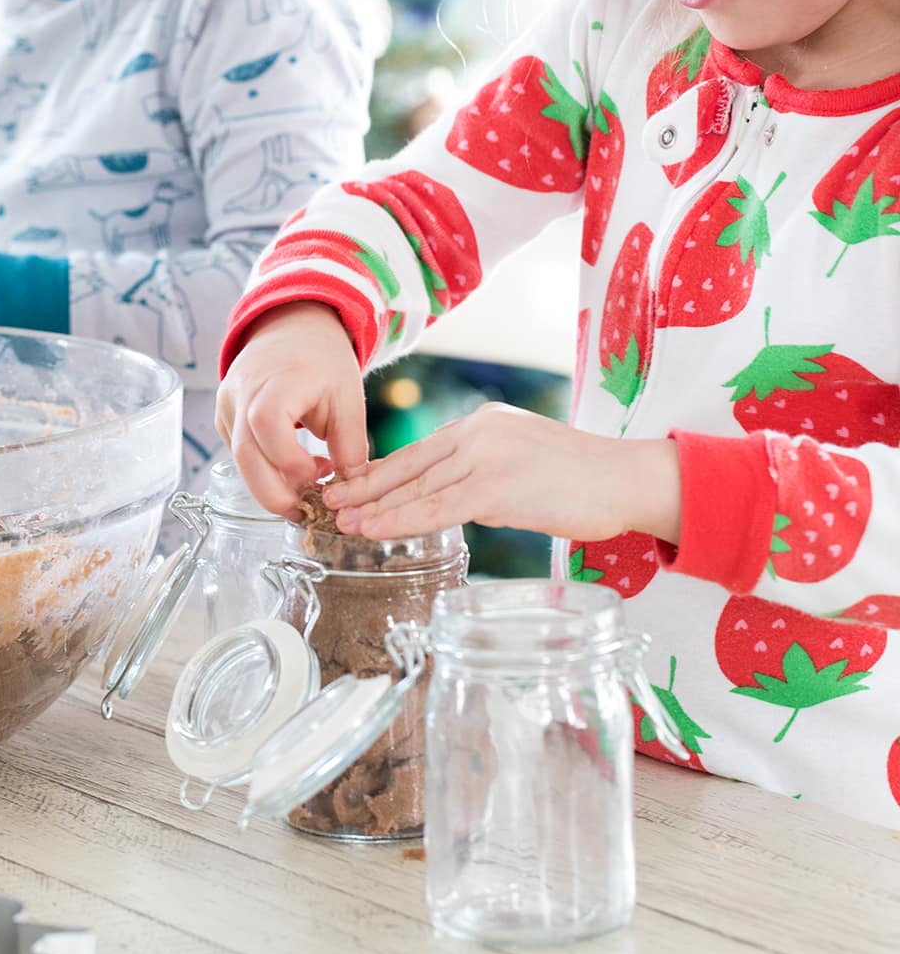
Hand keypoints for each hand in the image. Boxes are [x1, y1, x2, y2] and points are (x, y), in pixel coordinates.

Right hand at [215, 303, 368, 514]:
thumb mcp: (349, 399)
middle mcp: (242, 392)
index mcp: (276, 381)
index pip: (267, 428)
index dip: (290, 462)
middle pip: (245, 456)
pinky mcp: (223, 416)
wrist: (293, 329)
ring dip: (269, 484)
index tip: (319, 475)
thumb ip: (351, 447)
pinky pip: (238, 453)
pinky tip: (290, 465)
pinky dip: (262, 469)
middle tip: (306, 511)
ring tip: (306, 485)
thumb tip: (348, 491)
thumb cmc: (323, 362)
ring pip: (239, 461)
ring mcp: (226, 404)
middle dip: (274, 494)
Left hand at [323, 402, 681, 545]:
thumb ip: (486, 475)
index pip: (420, 452)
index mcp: (483, 424)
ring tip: (341, 520)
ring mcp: (487, 455)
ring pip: (417, 486)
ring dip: (374, 507)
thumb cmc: (585, 482)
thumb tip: (456, 501)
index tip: (349, 487)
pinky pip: (438, 507)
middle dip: (364, 486)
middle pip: (408, 464)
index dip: (380, 472)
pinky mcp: (497, 485)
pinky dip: (401, 520)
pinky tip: (375, 530)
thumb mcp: (524, 464)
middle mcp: (479, 431)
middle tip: (326, 501)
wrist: (628, 478)